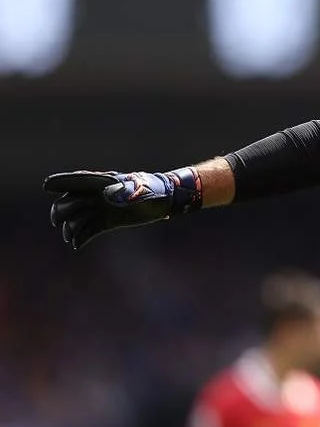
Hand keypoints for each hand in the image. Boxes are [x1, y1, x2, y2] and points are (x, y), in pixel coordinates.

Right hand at [44, 169, 201, 248]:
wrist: (165, 201)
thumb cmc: (153, 191)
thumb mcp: (141, 190)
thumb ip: (124, 192)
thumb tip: (106, 196)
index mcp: (103, 183)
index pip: (78, 181)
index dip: (61, 182)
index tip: (46, 186)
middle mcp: (97, 196)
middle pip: (69, 202)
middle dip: (62, 211)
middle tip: (60, 222)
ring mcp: (101, 209)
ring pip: (77, 218)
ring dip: (71, 228)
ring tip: (72, 238)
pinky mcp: (107, 222)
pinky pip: (89, 230)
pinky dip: (82, 237)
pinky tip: (77, 245)